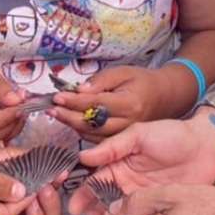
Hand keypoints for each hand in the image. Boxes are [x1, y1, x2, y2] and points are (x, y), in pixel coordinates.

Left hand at [50, 66, 166, 140]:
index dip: (74, 101)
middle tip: (50, 108)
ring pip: (92, 135)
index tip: (57, 97)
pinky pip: (97, 140)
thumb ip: (101, 81)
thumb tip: (79, 90)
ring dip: (72, 125)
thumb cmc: (141, 81)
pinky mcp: (122, 142)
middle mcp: (127, 124)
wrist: (164, 97)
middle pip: (91, 124)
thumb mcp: (123, 72)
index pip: (95, 104)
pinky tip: (71, 121)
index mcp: (129, 104)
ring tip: (56, 114)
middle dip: (68, 117)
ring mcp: (124, 136)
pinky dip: (82, 131)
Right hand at [67, 113, 214, 214]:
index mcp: (119, 160)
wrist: (206, 148)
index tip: (75, 204)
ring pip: (116, 211)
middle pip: (101, 198)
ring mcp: (140, 195)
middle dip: (91, 209)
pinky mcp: (155, 207)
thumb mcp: (140, 134)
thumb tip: (83, 157)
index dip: (83, 191)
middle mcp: (126, 179)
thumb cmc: (173, 135)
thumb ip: (113, 147)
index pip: (95, 178)